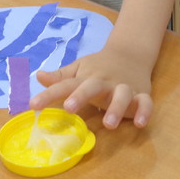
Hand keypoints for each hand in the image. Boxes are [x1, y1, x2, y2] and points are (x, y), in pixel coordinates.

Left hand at [30, 44, 153, 129]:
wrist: (130, 54)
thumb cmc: (99, 67)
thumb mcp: (79, 69)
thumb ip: (60, 77)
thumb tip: (38, 76)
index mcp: (86, 77)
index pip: (65, 85)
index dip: (49, 94)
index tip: (33, 105)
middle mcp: (104, 82)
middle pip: (92, 87)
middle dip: (81, 96)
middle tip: (69, 108)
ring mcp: (123, 88)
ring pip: (122, 96)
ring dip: (116, 108)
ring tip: (109, 124)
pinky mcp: (141, 95)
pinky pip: (146, 103)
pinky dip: (145, 112)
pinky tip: (140, 123)